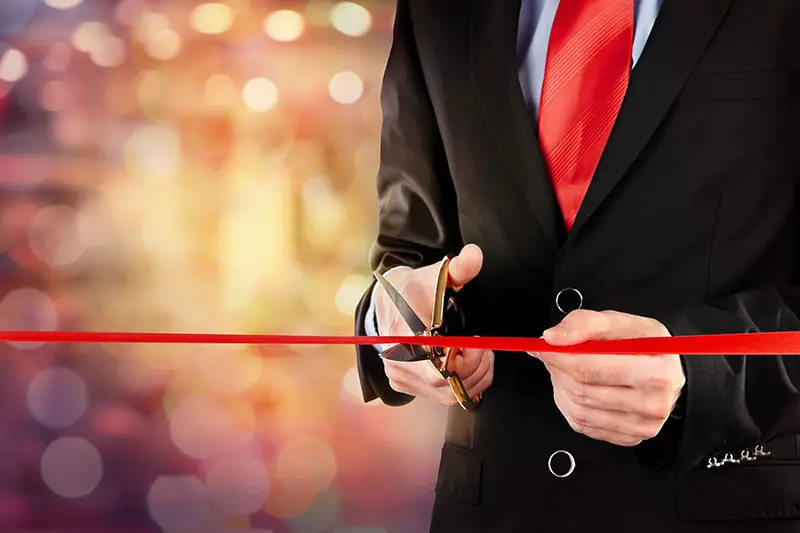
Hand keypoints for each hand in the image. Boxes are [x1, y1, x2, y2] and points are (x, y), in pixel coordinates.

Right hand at [375, 244, 493, 405]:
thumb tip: (475, 255)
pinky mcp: (405, 385)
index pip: (437, 369)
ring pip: (447, 395)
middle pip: (445, 385)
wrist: (387, 302)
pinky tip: (467, 363)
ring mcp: (399, 376)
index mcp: (400, 335)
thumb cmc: (413, 289)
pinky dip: (462, 384)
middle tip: (483, 346)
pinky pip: (441, 397)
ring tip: (479, 353)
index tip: (475, 341)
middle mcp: (395, 361)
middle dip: (474, 367)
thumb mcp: (435, 274)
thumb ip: (458, 268)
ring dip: (473, 377)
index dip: (465, 361)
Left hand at [534, 310, 684, 445]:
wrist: (666, 367)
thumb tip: (554, 338)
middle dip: (559, 370)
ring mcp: (641, 425)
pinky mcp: (629, 437)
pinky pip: (584, 425)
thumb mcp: (619, 321)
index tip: (543, 346)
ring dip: (563, 387)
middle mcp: (653, 403)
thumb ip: (584, 324)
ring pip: (578, 410)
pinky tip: (582, 388)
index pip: (589, 368)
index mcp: (656, 371)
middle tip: (556, 354)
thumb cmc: (645, 344)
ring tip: (571, 369)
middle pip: (581, 390)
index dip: (557, 356)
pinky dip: (572, 405)